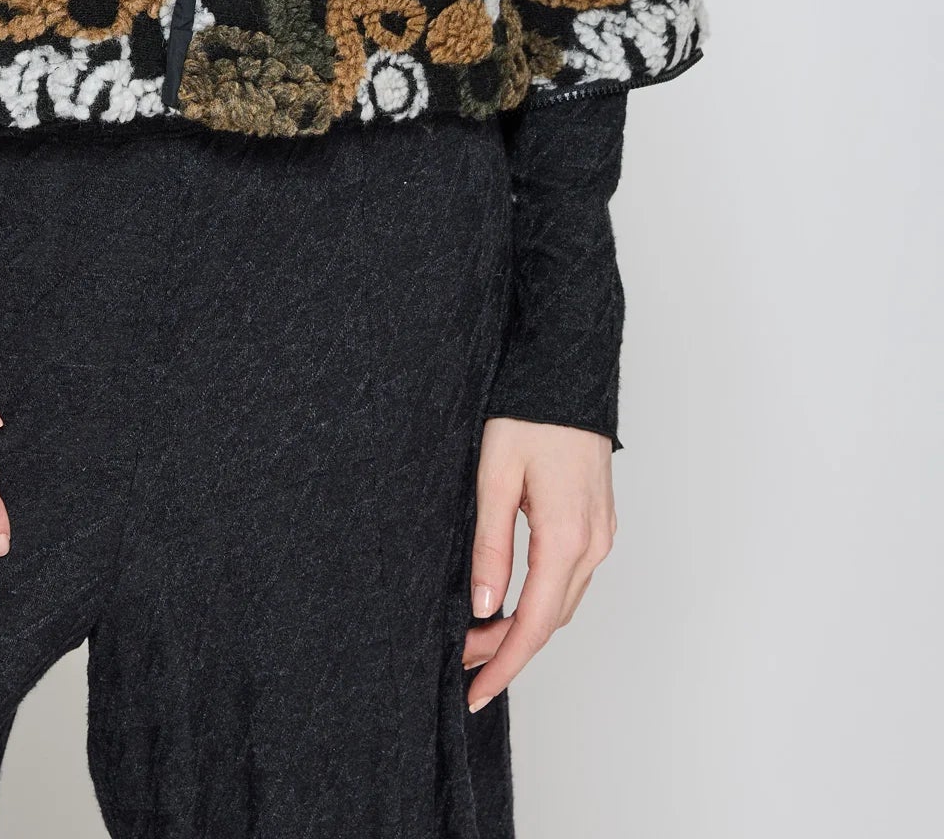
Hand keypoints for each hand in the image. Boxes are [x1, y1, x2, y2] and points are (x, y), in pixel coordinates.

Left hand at [462, 417, 615, 708]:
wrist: (567, 370)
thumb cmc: (527, 414)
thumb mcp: (495, 477)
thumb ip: (491, 545)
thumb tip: (485, 607)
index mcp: (567, 538)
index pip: (536, 624)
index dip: (503, 663)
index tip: (474, 692)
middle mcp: (593, 544)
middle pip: (552, 621)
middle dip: (507, 650)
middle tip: (462, 664)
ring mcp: (601, 534)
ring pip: (563, 602)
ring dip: (524, 626)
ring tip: (478, 637)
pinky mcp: (598, 522)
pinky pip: (571, 578)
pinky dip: (541, 600)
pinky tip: (512, 602)